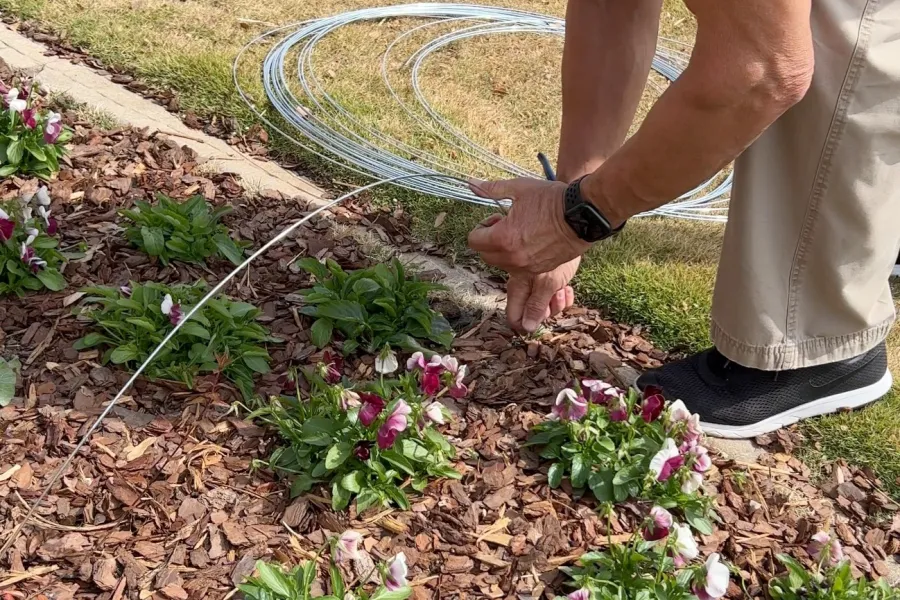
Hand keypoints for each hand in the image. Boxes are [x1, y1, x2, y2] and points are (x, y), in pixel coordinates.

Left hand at [467, 178, 590, 273]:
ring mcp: (527, 267)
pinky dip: (519, 258)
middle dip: (490, 241)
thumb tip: (470, 183)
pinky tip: (532, 241)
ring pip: (501, 264)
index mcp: (503, 238)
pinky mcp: (540, 270)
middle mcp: (512, 258)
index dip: (481, 227)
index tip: (497, 218)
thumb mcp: (519, 189)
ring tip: (521, 232)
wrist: (583, 215)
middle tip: (507, 225)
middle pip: (485, 255)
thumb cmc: (552, 200)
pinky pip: (519, 269)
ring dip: (503, 251)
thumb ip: (492, 189)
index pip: (473, 241)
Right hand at [507, 257, 579, 332]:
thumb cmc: (557, 259)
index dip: (527, 323)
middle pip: (531, 315)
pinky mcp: (549, 282)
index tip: (542, 315)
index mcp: (518, 290)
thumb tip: (526, 327)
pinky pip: (555, 299)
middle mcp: (524, 290)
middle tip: (553, 295)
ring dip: (557, 303)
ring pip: (545, 308)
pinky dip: (563, 296)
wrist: (568, 238)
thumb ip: (535, 306)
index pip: (514, 317)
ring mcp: (537, 286)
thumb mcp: (547, 285)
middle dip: (546, 311)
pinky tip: (566, 286)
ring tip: (561, 288)